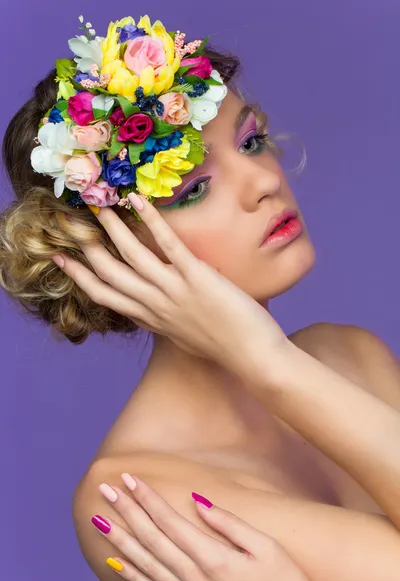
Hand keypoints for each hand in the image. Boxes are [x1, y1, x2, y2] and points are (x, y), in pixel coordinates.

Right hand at [52, 196, 286, 377]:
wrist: (253, 357)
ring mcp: (173, 291)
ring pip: (131, 256)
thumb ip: (167, 320)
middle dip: (84, 247)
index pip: (105, 295)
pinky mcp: (196, 278)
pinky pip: (168, 245)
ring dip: (113, 228)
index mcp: (150, 319)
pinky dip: (151, 221)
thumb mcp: (184, 336)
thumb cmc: (224, 346)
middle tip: (65, 223)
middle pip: (108, 274)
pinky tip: (138, 201)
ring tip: (99, 207)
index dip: (80, 275)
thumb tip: (161, 306)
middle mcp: (154, 305)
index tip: (61, 258)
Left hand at [93, 474, 318, 580]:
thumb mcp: (267, 549)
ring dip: (120, 539)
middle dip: (126, 511)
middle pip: (151, 538)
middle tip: (106, 489)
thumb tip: (199, 501)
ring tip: (99, 520)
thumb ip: (230, 524)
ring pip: (145, 563)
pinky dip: (130, 573)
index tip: (130, 478)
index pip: (170, 521)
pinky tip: (116, 560)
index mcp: (213, 558)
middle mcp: (193, 578)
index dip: (148, 498)